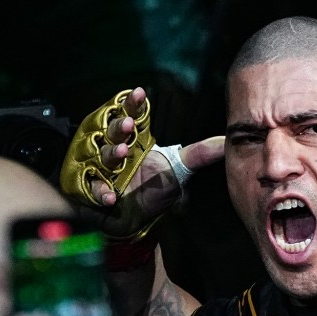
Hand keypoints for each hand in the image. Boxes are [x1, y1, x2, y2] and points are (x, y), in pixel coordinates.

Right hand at [61, 87, 224, 236]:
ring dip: (111, 152)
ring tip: (122, 152)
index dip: (133, 104)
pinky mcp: (90, 189)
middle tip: (129, 124)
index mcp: (134, 140)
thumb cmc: (153, 190)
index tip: (140, 93)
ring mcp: (100, 168)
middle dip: (119, 126)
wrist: (136, 221)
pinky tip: (111, 196)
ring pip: (101, 154)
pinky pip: (92, 187)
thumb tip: (226, 140)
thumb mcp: (177, 170)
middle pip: (112, 131)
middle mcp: (115, 150)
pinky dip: (101, 191)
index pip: (132, 116)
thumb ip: (200, 154)